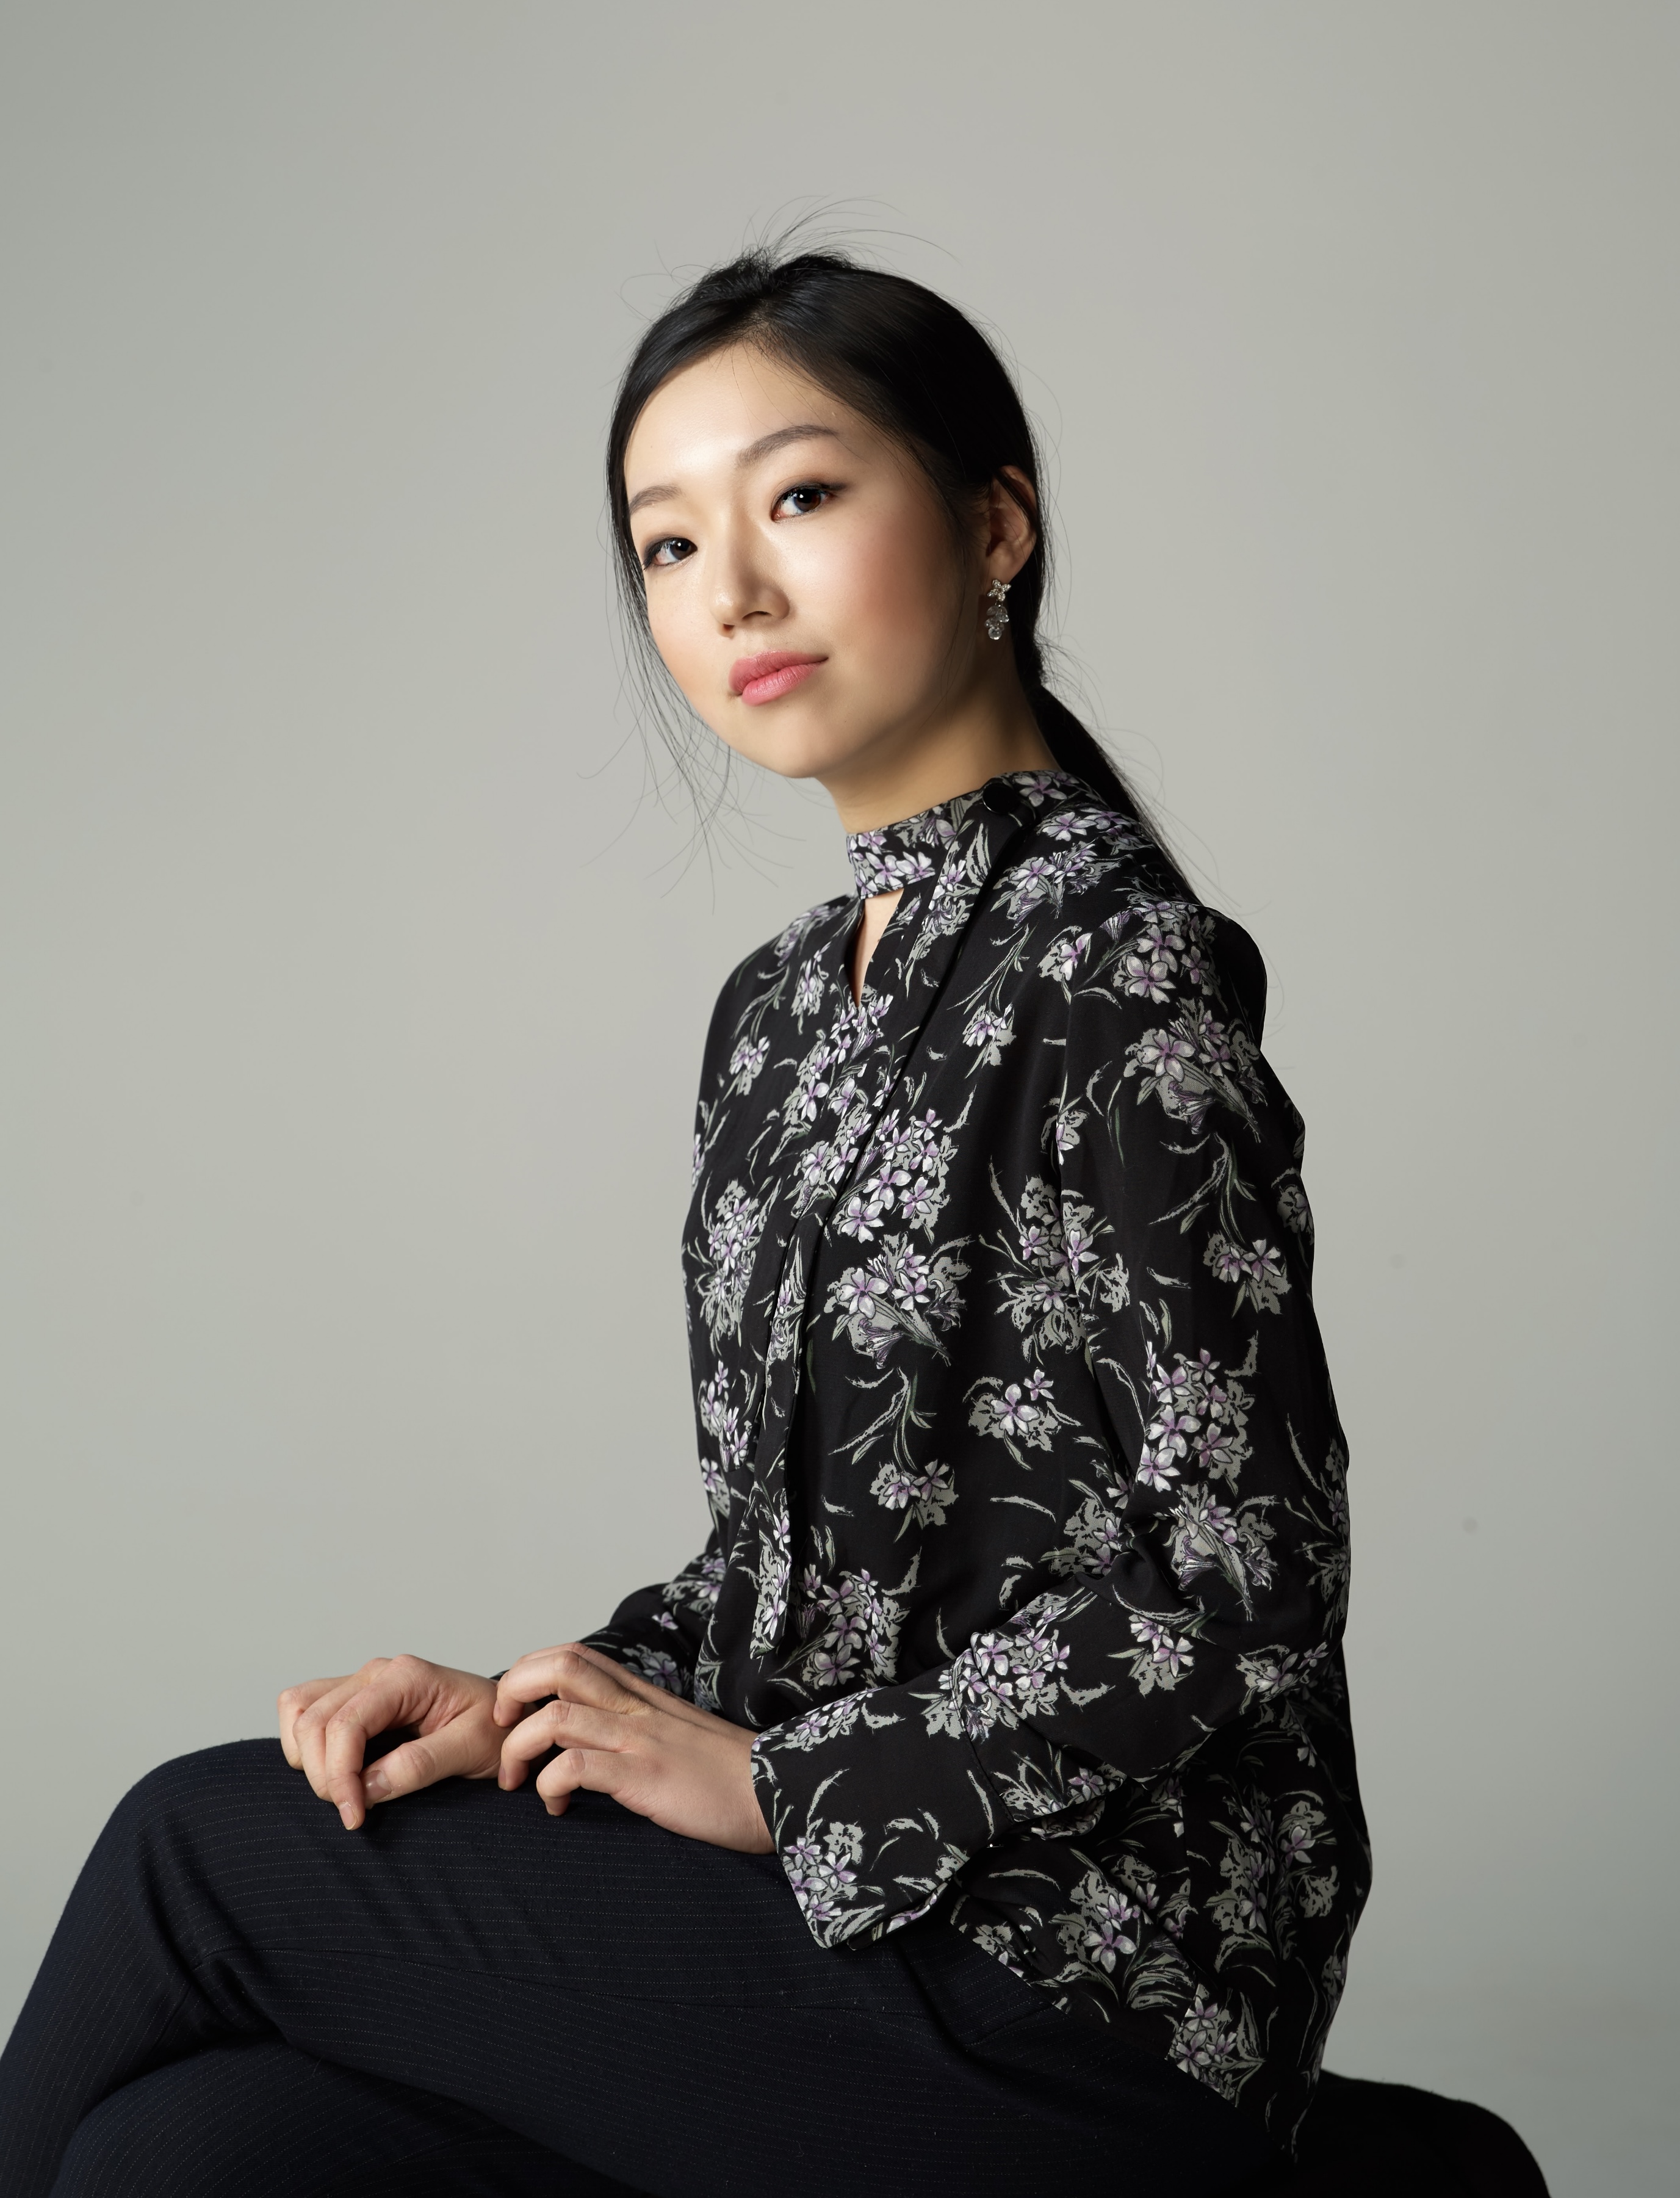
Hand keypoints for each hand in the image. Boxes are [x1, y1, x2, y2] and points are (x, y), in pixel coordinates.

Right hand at [278, 1656, 501, 1829]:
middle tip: (354, 1811)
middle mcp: (377, 1672)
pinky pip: (304, 1710)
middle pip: (314, 1721)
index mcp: (407, 1677)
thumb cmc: (495, 1729)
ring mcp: (362, 1682)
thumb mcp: (473, 1749)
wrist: (508, 1718)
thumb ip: (421, 1764)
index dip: (339, 1774)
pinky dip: (304, 1743)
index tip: (355, 1816)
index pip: (346, 1724)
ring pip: (299, 1711)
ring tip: (343, 1792)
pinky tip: (334, 1769)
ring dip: (308, 1758)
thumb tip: (368, 1787)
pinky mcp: (353, 1699)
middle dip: (324, 1774)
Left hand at [494, 1643, 771, 1853]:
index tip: (516, 1712)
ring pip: (556, 1716)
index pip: (573, 1655)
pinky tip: (558, 1806)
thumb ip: (636, 1725)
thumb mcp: (675, 1733)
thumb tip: (589, 1737)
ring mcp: (640, 1739)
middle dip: (513, 1692)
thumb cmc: (726, 1773)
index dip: (530, 1672)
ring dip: (519, 1748)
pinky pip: (577, 1766)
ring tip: (518, 1782)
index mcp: (641, 1695)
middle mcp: (636, 1707)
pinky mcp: (646, 1776)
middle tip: (502, 1732)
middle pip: (558, 1666)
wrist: (778, 1791)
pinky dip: (550, 1785)